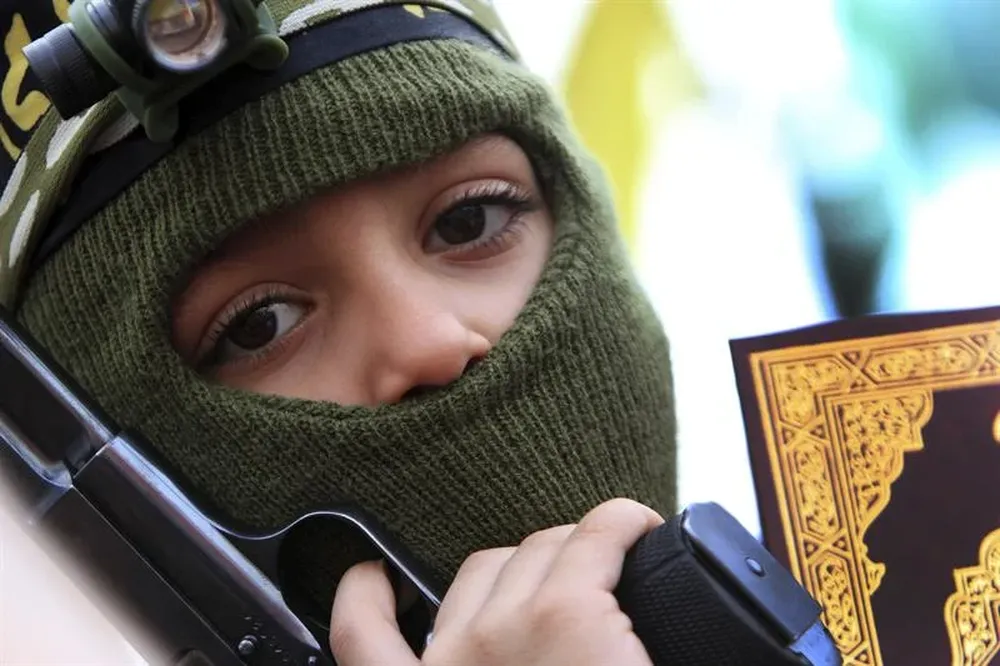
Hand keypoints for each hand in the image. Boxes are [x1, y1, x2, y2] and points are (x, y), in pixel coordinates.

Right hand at [329, 498, 663, 665]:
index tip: (371, 578)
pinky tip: (642, 530)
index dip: (365, 597)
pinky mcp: (568, 611)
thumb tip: (513, 657)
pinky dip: (625, 523)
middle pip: (478, 572)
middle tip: (570, 607)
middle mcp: (451, 662)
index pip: (359, 637)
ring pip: (538, 548)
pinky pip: (600, 533)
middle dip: (523, 576)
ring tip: (614, 583)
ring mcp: (506, 632)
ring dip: (575, 555)